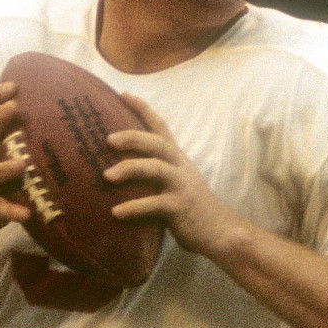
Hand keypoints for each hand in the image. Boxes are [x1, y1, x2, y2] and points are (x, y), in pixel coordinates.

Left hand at [104, 93, 247, 258]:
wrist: (221, 232)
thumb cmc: (192, 209)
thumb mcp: (176, 185)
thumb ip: (156, 175)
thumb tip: (120, 171)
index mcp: (177, 160)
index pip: (160, 127)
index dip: (143, 109)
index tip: (123, 94)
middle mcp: (180, 168)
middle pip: (157, 143)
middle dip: (132, 137)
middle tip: (108, 140)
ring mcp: (181, 186)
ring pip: (155, 168)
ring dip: (129, 169)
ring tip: (106, 177)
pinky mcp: (180, 207)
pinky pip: (155, 204)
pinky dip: (134, 208)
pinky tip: (116, 212)